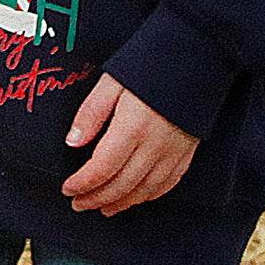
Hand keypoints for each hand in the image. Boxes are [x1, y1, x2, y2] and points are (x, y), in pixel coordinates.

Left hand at [61, 74, 196, 214]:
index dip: (82, 183)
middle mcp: (155, 146)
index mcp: (132, 128)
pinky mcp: (187, 152)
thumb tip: (72, 142)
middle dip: (96, 198)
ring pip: (145, 190)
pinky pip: (167, 184)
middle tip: (78, 204)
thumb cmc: (149, 66)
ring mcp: (174, 152)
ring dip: (121, 203)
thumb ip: (91, 113)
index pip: (102, 168)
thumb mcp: (112, 82)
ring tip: (102, 207)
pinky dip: (148, 196)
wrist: (198, 57)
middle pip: (122, 185)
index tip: (67, 189)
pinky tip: (134, 198)